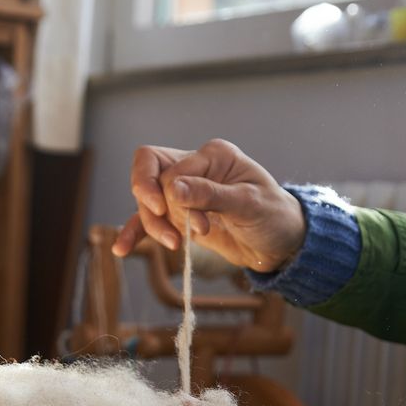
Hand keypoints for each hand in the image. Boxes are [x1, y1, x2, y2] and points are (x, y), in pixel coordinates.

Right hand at [112, 139, 306, 274]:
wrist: (282, 243)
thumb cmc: (273, 217)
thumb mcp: (248, 205)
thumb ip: (211, 195)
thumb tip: (173, 189)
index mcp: (212, 155)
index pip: (171, 169)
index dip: (176, 199)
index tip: (199, 227)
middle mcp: (195, 168)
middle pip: (150, 177)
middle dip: (154, 207)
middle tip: (172, 233)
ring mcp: (185, 192)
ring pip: (148, 202)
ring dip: (154, 226)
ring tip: (174, 246)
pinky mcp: (181, 216)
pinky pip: (149, 220)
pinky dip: (135, 232)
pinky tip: (122, 249)